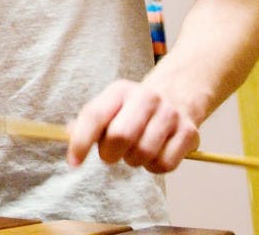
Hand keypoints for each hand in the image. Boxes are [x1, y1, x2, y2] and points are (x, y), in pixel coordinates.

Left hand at [67, 79, 199, 173]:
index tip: (74, 162)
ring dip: (133, 161)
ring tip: (134, 150)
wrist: (176, 96)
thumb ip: (88, 122)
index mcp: (120, 90)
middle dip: (109, 154)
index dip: (81, 141)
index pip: (95, 116)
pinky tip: (153, 154)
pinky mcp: (189, 133)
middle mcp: (146, 98)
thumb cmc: (133, 108)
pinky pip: (164, 165)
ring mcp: (170, 115)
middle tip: (111, 154)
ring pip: (143, 154)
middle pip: (120, 136)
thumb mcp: (109, 105)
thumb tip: (69, 137)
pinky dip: (153, 167)